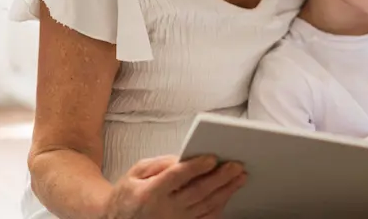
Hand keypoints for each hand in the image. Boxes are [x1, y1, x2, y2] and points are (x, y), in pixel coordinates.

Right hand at [104, 154, 246, 218]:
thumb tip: (184, 157)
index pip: (177, 177)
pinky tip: (228, 195)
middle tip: (236, 165)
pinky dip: (218, 207)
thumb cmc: (128, 195)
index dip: (196, 166)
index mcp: (150, 193)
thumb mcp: (135, 173)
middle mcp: (164, 210)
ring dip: (225, 191)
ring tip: (239, 177)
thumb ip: (159, 163)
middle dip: (219, 178)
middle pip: (197, 192)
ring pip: (205, 206)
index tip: (212, 157)